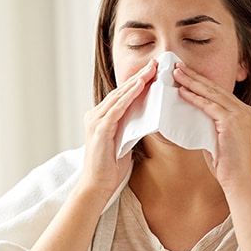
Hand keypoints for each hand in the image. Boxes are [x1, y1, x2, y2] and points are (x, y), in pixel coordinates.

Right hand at [78, 59, 156, 198]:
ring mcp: (96, 121)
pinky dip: (129, 96)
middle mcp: (95, 116)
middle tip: (155, 64)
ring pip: (119, 97)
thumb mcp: (124, 142)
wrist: (97, 186)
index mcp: (100, 118)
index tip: (153, 72)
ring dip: (136, 82)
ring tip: (151, 70)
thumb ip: (131, 128)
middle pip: (120, 92)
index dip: (137, 83)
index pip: (121, 96)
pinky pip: (117, 108)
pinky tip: (140, 86)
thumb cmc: (111, 168)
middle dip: (139, 77)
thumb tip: (147, 117)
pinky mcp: (100, 129)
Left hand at [173, 61, 250, 250]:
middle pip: (214, 88)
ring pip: (211, 93)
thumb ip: (208, 125)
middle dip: (194, 76)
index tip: (184, 73)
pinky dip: (195, 98)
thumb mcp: (216, 139)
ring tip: (175, 73)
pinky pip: (210, 106)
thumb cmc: (226, 165)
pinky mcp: (232, 122)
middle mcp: (244, 110)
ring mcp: (240, 115)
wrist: (239, 181)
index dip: (200, 82)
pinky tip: (182, 92)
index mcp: (242, 112)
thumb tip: (190, 116)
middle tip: (176, 66)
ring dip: (191, 82)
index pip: (217, 92)